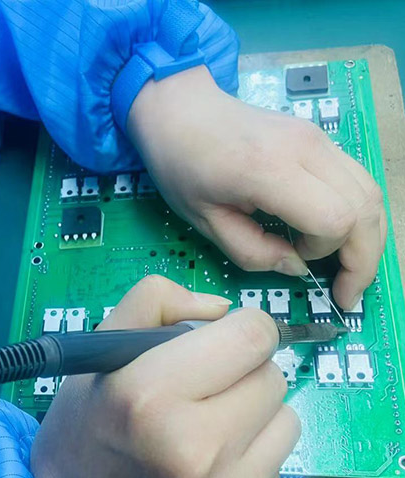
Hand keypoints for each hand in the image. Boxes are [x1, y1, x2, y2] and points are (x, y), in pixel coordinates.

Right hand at [30, 276, 299, 477]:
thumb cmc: (86, 423)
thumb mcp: (102, 346)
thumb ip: (157, 301)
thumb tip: (223, 309)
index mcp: (150, 395)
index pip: (253, 336)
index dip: (240, 328)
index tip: (219, 340)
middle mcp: (194, 449)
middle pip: (273, 377)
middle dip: (244, 371)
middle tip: (206, 385)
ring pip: (286, 419)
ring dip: (255, 413)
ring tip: (210, 424)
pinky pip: (278, 464)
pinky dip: (252, 454)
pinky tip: (212, 463)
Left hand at [127, 66, 385, 310]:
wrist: (181, 110)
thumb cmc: (182, 166)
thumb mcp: (204, 221)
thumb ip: (251, 251)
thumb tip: (298, 266)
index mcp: (269, 170)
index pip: (334, 218)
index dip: (324, 252)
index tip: (296, 260)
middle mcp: (306, 148)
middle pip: (365, 206)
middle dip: (363, 258)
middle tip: (346, 293)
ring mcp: (318, 137)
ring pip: (370, 191)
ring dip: (367, 237)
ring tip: (348, 270)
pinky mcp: (319, 137)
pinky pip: (356, 179)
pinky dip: (358, 213)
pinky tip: (337, 236)